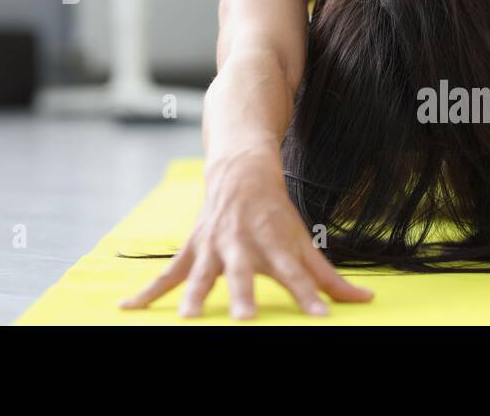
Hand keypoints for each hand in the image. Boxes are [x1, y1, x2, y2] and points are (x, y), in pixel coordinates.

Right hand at [120, 150, 373, 318]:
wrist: (240, 171)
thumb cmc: (276, 215)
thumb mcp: (305, 242)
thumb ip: (329, 278)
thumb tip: (365, 302)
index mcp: (274, 245)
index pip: (296, 275)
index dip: (309, 295)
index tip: (320, 316)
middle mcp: (243, 246)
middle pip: (243, 274)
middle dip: (241, 296)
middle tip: (244, 319)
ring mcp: (213, 247)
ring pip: (200, 274)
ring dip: (193, 296)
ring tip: (187, 319)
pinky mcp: (192, 249)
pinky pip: (166, 275)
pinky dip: (145, 293)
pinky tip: (124, 309)